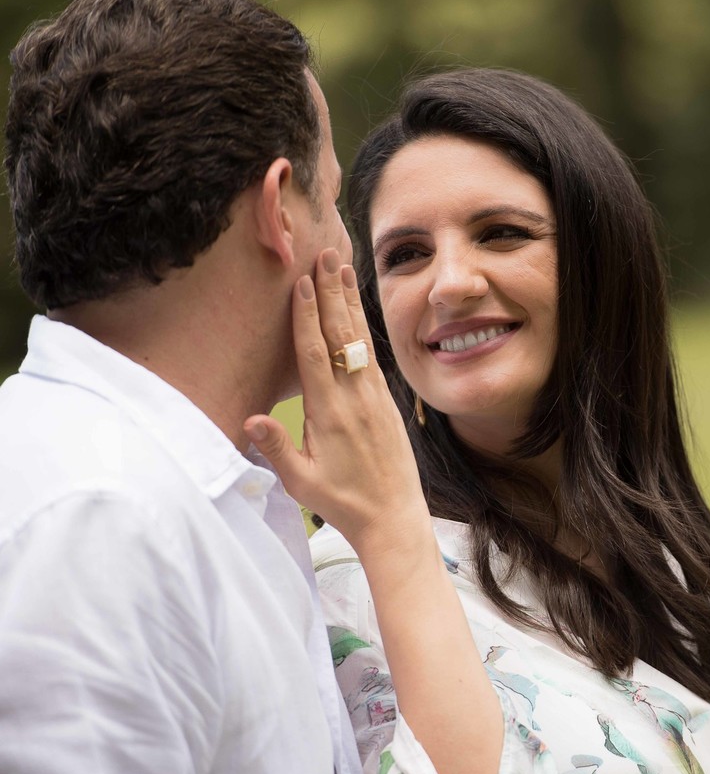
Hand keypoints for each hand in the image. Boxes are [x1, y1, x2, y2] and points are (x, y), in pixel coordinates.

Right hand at [244, 249, 429, 555]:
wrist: (394, 517)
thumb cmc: (343, 503)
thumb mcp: (302, 483)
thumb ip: (277, 449)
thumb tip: (251, 419)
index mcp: (330, 413)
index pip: (315, 354)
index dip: (308, 316)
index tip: (303, 283)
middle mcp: (355, 398)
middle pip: (341, 336)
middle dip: (331, 294)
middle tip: (326, 255)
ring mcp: (374, 398)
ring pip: (359, 341)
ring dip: (349, 303)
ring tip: (343, 269)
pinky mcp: (386, 403)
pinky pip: (372, 357)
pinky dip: (363, 329)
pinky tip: (358, 312)